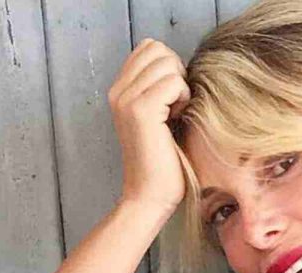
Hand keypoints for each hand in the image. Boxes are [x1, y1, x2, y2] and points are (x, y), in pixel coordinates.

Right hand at [107, 38, 190, 213]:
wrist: (151, 195)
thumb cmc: (164, 161)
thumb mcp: (160, 116)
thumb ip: (160, 88)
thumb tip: (180, 65)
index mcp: (120, 90)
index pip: (150, 47)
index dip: (169, 67)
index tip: (171, 99)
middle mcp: (117, 91)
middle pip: (159, 49)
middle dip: (176, 73)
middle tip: (175, 106)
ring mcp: (126, 99)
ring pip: (167, 63)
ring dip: (181, 87)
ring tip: (174, 115)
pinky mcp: (140, 110)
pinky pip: (174, 82)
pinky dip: (184, 98)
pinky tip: (176, 120)